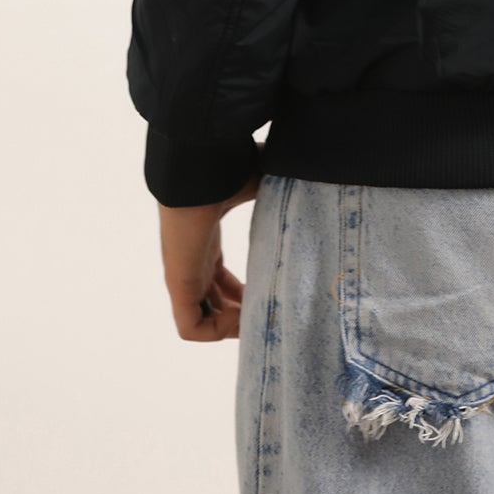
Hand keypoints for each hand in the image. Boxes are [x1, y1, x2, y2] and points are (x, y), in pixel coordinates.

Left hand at [157, 168, 263, 341]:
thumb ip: (280, 193)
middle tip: (267, 314)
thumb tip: (315, 182)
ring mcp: (183, 274)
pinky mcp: (178, 283)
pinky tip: (241, 317)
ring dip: (229, 328)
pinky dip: (216, 332)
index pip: (217, 278)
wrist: (201, 162)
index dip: (241, 293)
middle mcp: (193, 261)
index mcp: (206, 242)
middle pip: (210, 302)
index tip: (267, 293)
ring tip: (258, 319)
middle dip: (238, 315)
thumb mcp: (261, 184)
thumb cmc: (228, 170)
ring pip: (201, 320)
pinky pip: (190, 327)